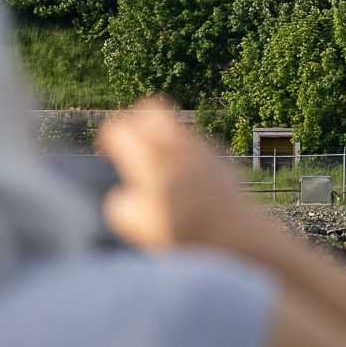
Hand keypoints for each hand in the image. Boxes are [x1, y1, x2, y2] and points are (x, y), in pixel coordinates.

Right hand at [96, 100, 287, 261]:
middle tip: (130, 144)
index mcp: (150, 157)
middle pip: (149, 109)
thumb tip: (121, 194)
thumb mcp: (136, 225)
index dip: (107, 138)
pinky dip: (182, 152)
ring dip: (160, 137)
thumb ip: (119, 204)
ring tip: (155, 163)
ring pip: (174, 125)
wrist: (239, 238)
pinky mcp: (220, 159)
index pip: (119, 127)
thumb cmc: (185, 233)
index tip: (105, 152)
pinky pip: (194, 143)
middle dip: (135, 122)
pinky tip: (181, 177)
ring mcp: (201, 148)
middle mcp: (176, 145)